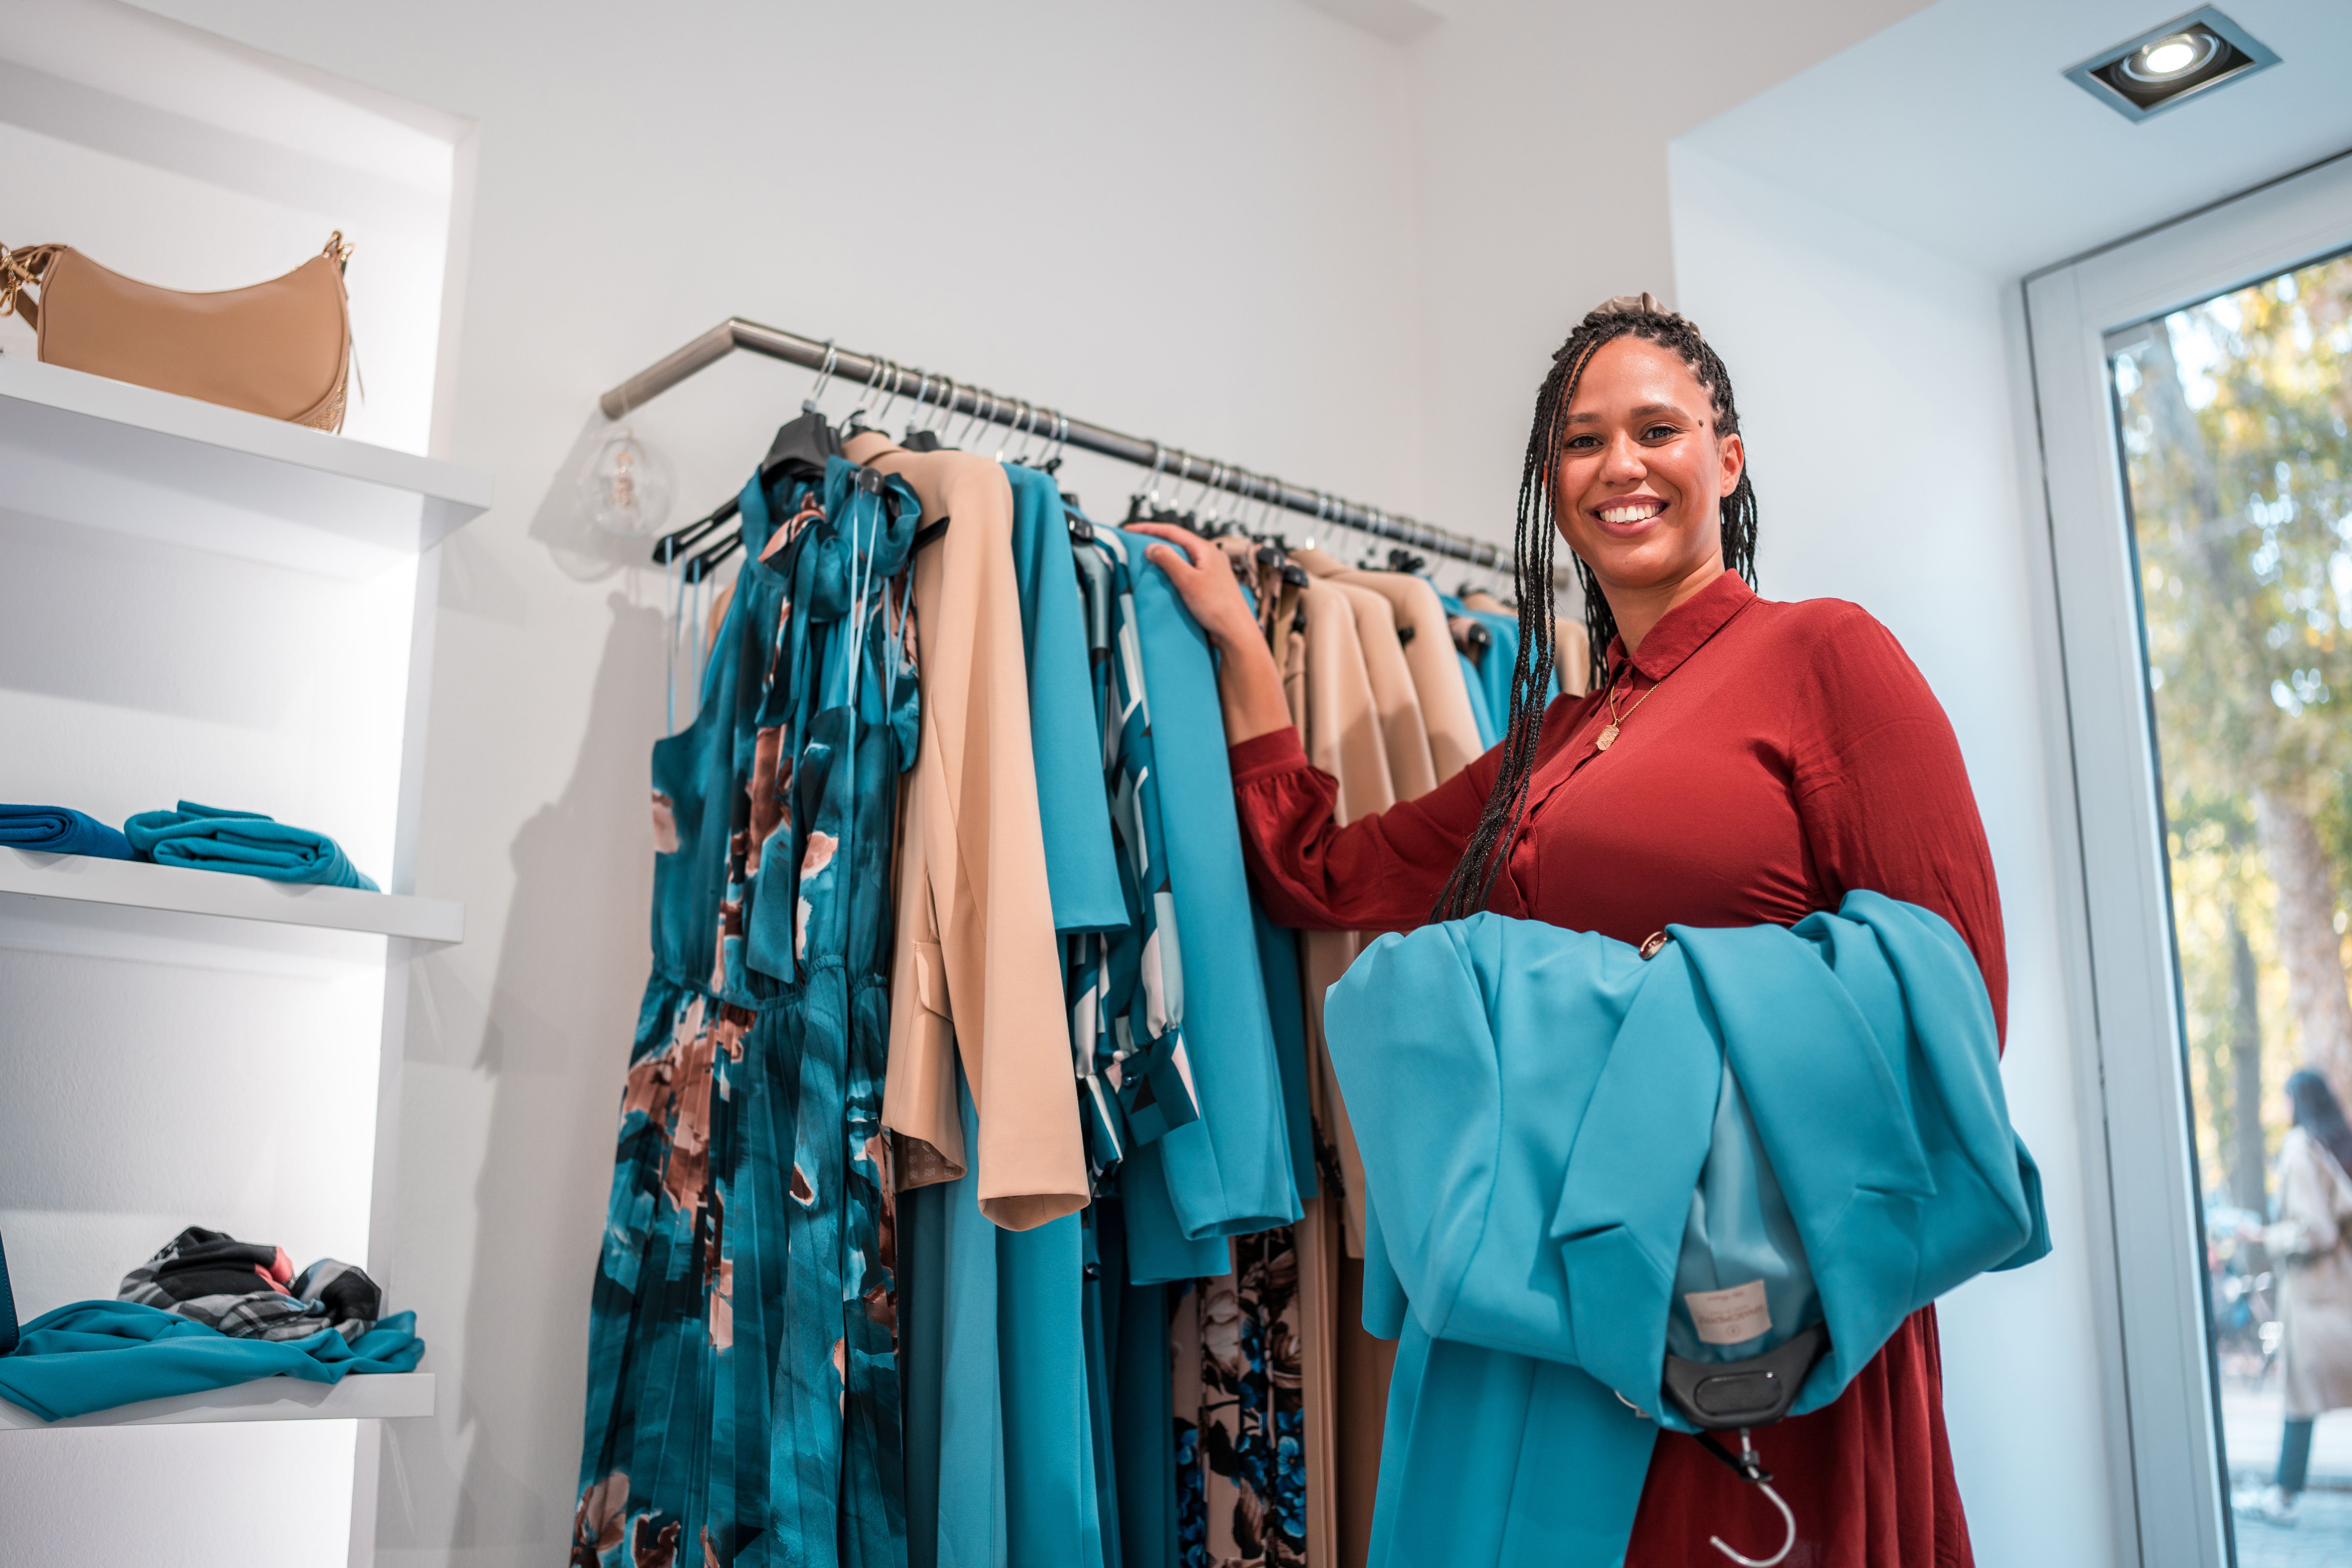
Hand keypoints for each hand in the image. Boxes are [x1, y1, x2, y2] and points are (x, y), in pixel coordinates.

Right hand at [1131, 522, 1257, 650]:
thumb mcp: (1188, 580)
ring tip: (1143, 560)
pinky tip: (1161, 579)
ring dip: (1162, 558)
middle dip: (1155, 541)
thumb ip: (1168, 560)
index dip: (1148, 528)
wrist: (1235, 632)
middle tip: (1133, 544)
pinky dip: (1171, 572)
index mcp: (1206, 549)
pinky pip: (1185, 573)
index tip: (1129, 529)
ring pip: (1181, 558)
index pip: (1172, 531)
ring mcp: (1210, 571)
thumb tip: (1151, 546)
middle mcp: (1209, 557)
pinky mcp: (1208, 585)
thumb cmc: (1218, 606)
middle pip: (1177, 543)